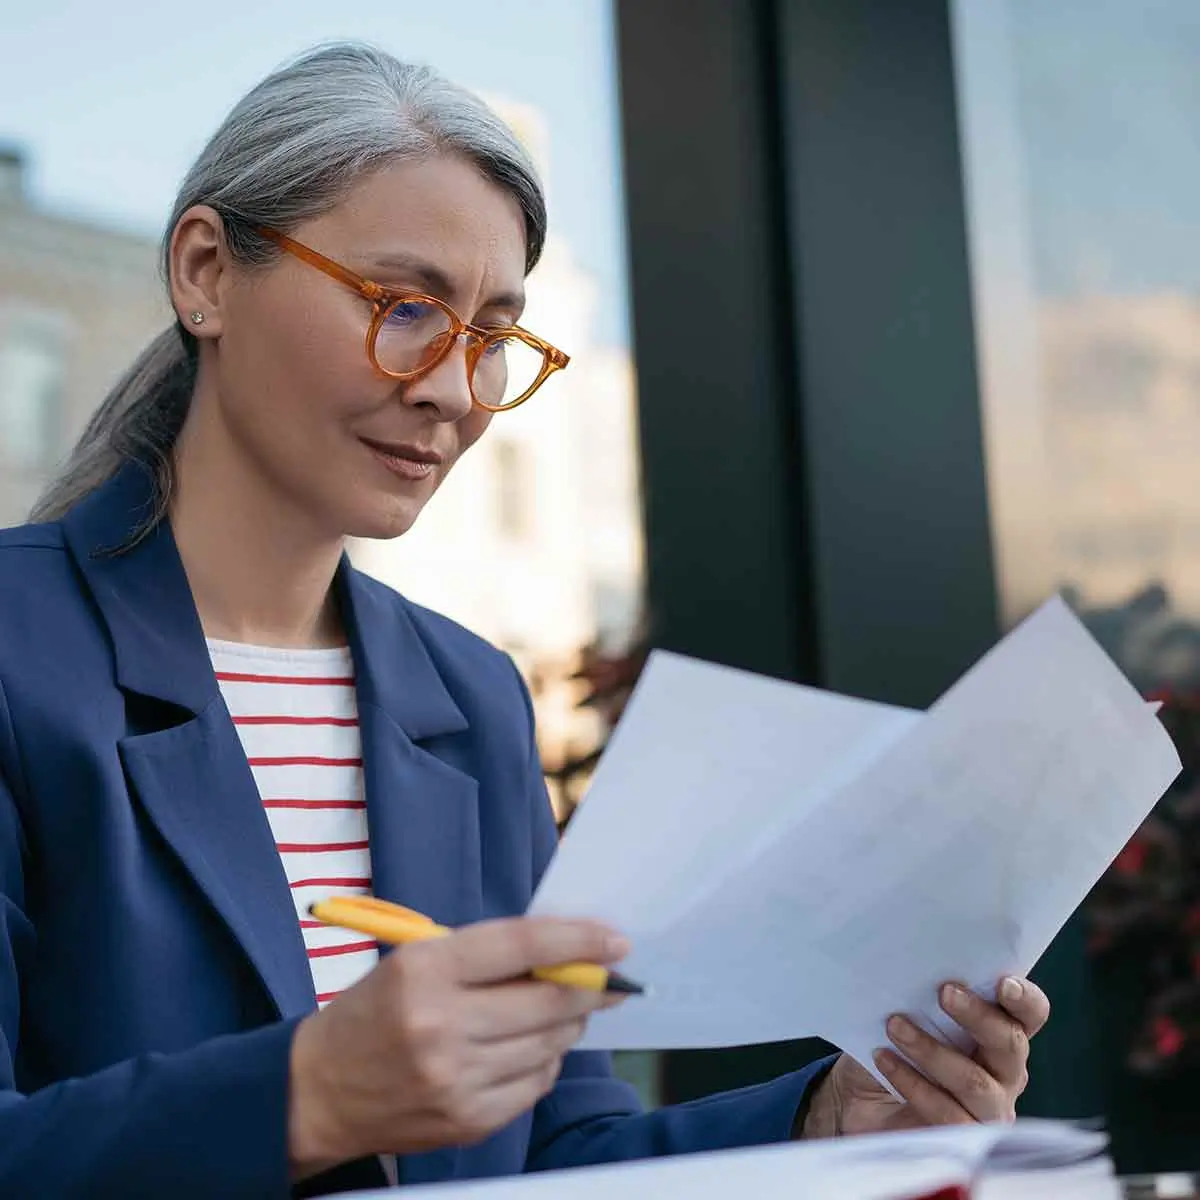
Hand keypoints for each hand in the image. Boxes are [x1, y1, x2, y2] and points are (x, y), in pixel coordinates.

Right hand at [287, 917, 628, 1176]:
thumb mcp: (417, 960)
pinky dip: (544, 1061)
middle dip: (589, 987)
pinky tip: (528, 1048)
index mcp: (426, 971)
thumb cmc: (375, 1010)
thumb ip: (487, 955)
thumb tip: (566, 953)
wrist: (319, 1090)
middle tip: (607, 978)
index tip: (616, 940)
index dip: (578, 940)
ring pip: (549, 1045)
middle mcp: (441, 1026)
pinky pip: (534, 1085)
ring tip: (562, 1011)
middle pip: (547, 1002)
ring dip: (568, 1024)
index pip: (522, 946)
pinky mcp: (467, 1121)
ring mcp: (455, 1080)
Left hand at [800, 977, 1048, 1137]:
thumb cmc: (894, 1045)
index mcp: (1000, 1034)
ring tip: (894, 1025)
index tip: (1002, 982)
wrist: (863, 1100)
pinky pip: (946, 1114)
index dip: (1024, 998)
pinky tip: (884, 1059)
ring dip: (932, 1050)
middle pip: (1010, 1044)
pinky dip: (912, 1082)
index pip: (1030, 1014)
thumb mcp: (907, 1012)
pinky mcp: (962, 1139)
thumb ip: (920, 991)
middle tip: (944, 992)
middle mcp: (1005, 1073)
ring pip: (975, 1082)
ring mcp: (988, 1110)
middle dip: (978, 1016)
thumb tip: (911, 957)